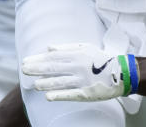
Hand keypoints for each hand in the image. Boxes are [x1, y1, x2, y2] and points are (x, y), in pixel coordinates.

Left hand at [21, 43, 136, 101]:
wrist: (121, 72)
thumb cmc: (101, 59)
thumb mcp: (85, 48)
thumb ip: (67, 48)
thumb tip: (49, 48)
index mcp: (77, 54)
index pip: (53, 57)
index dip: (38, 59)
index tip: (26, 61)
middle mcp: (78, 66)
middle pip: (54, 68)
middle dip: (37, 69)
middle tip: (24, 70)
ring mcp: (82, 80)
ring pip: (60, 82)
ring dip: (46, 83)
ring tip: (35, 85)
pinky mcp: (86, 92)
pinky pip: (70, 94)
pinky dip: (59, 95)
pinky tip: (48, 97)